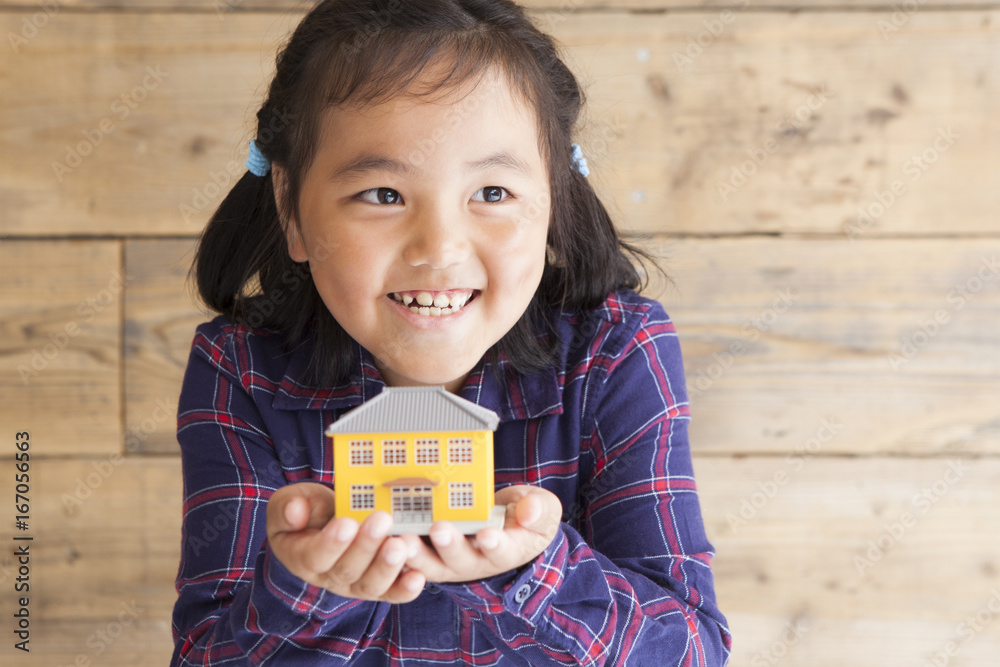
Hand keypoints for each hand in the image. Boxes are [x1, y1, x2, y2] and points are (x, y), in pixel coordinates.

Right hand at [266, 482, 424, 602]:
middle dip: (366, 546)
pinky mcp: (380, 585)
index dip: (331, 542)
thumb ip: (287, 508)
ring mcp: (356, 584)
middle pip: (347, 570)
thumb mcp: (290, 502)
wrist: (328, 522)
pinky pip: (392, 593)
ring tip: (400, 546)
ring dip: (387, 567)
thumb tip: (294, 511)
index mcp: (302, 557)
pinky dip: (405, 589)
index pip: (315, 556)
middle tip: (382, 520)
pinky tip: (418, 577)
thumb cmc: (308, 510)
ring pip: (371, 585)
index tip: (347, 522)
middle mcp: (329, 577)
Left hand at [400, 485, 561, 583]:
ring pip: (431, 564)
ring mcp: (448, 560)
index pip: (501, 552)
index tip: (488, 534)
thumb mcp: (543, 509)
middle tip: (440, 528)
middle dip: (450, 545)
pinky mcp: (428, 551)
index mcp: (506, 551)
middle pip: (461, 560)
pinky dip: (398, 547)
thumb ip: (540, 510)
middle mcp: (475, 562)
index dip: (494, 545)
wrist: (506, 520)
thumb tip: (529, 513)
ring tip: (405, 539)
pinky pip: (411, 555)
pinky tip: (386, 534)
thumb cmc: (526, 515)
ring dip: (417, 553)